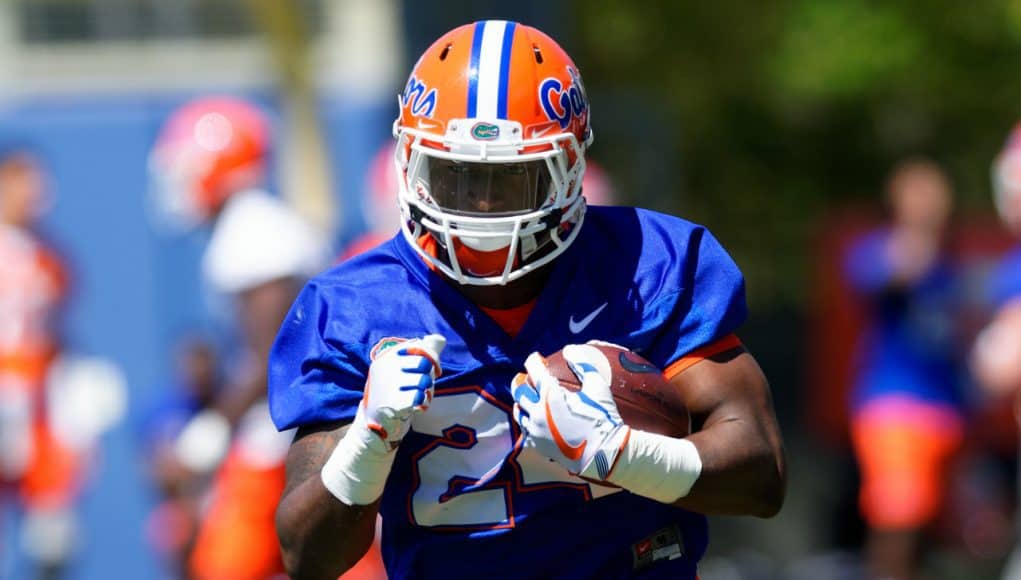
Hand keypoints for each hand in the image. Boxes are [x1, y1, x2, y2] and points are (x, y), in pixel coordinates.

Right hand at [357, 334, 445, 451]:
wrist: (376, 423)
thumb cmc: (394, 392)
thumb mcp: (403, 369)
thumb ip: (423, 353)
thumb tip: (440, 338)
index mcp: (387, 355)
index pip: (420, 346)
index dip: (432, 359)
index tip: (432, 370)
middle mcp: (386, 366)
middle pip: (424, 363)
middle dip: (428, 376)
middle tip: (420, 387)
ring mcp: (388, 384)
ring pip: (424, 380)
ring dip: (426, 392)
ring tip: (415, 398)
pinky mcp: (394, 402)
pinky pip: (421, 397)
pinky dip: (422, 403)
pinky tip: (414, 407)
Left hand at [512, 344, 629, 480]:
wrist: (603, 454)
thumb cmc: (603, 418)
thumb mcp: (598, 387)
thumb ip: (583, 365)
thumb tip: (569, 350)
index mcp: (550, 395)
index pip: (534, 369)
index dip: (534, 360)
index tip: (537, 358)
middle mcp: (537, 411)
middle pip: (519, 390)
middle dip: (520, 380)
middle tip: (524, 377)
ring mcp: (535, 430)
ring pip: (519, 411)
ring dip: (521, 402)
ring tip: (526, 398)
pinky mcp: (537, 445)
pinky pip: (526, 430)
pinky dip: (527, 421)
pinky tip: (532, 419)